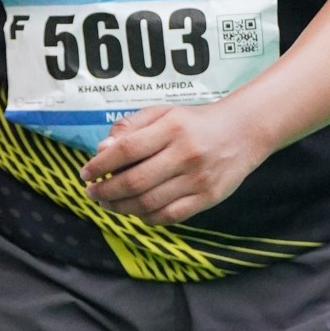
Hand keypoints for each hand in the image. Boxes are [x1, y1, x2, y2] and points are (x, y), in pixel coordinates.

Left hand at [78, 99, 264, 223]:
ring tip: (107, 203)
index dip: (101, 164)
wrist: (243, 131)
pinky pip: (169, 216)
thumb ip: (131, 127)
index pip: (127, 150)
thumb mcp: (164, 112)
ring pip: (149, 203)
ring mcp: (198, 179)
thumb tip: (102, 149)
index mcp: (172, 128)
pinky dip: (146, 217)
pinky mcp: (208, 198)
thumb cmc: (195, 122)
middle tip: (92, 192)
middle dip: (106, 191)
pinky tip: (134, 211)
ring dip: (120, 207)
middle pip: (135, 181)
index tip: (85, 173)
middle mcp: (185, 154)